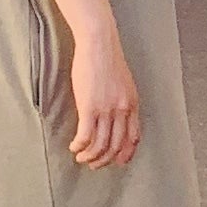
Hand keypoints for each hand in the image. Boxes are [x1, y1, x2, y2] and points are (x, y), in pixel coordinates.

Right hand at [68, 25, 141, 167]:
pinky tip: (74, 146)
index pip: (133, 138)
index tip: (117, 162)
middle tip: (93, 164)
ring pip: (100, 145)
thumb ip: (122, 101)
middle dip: (104, 160)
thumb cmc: (107, 58)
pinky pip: (85, 136)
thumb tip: (114, 117)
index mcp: (132, 104)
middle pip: (115, 146)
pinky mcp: (89, 107)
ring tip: (81, 156)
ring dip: (89, 156)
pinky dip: (79, 146)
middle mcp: (122, 110)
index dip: (125, 154)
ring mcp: (106, 109)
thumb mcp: (124, 82)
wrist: (99, 42)